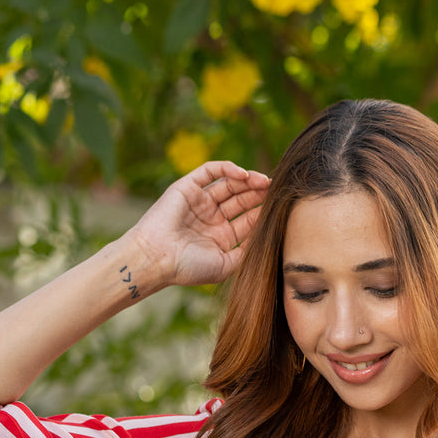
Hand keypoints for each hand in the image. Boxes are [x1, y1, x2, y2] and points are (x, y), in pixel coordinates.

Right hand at [128, 160, 271, 289]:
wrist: (157, 259)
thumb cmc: (188, 268)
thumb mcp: (225, 266)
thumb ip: (246, 253)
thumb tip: (266, 237)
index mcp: (221, 237)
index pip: (248, 220)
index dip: (264, 212)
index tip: (280, 208)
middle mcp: (212, 218)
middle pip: (241, 200)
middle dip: (259, 194)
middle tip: (275, 189)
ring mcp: (200, 201)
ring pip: (229, 184)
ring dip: (248, 180)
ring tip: (263, 181)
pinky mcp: (188, 187)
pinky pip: (210, 171)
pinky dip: (227, 169)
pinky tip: (243, 175)